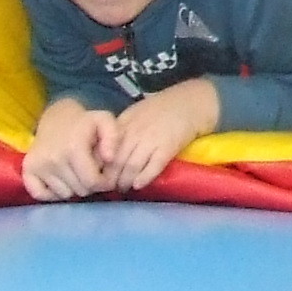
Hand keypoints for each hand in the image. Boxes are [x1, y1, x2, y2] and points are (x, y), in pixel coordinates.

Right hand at [23, 101, 116, 201]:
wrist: (56, 118)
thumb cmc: (85, 123)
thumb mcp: (105, 121)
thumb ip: (114, 138)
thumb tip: (110, 159)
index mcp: (74, 148)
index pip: (92, 182)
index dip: (104, 183)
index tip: (105, 176)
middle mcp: (53, 159)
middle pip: (80, 190)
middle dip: (90, 185)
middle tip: (90, 171)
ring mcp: (37, 165)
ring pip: (64, 194)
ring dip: (73, 187)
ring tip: (76, 171)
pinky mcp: (27, 170)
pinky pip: (41, 195)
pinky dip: (53, 192)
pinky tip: (61, 179)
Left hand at [101, 80, 221, 191]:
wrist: (193, 101)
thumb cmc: (165, 106)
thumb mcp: (137, 112)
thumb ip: (123, 128)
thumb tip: (108, 150)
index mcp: (125, 122)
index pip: (105, 148)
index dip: (100, 164)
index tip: (98, 174)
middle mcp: (136, 131)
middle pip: (117, 160)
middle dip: (111, 178)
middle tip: (109, 189)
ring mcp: (152, 139)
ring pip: (132, 165)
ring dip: (126, 181)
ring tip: (124, 189)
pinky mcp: (168, 147)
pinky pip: (153, 166)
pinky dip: (144, 177)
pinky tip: (139, 185)